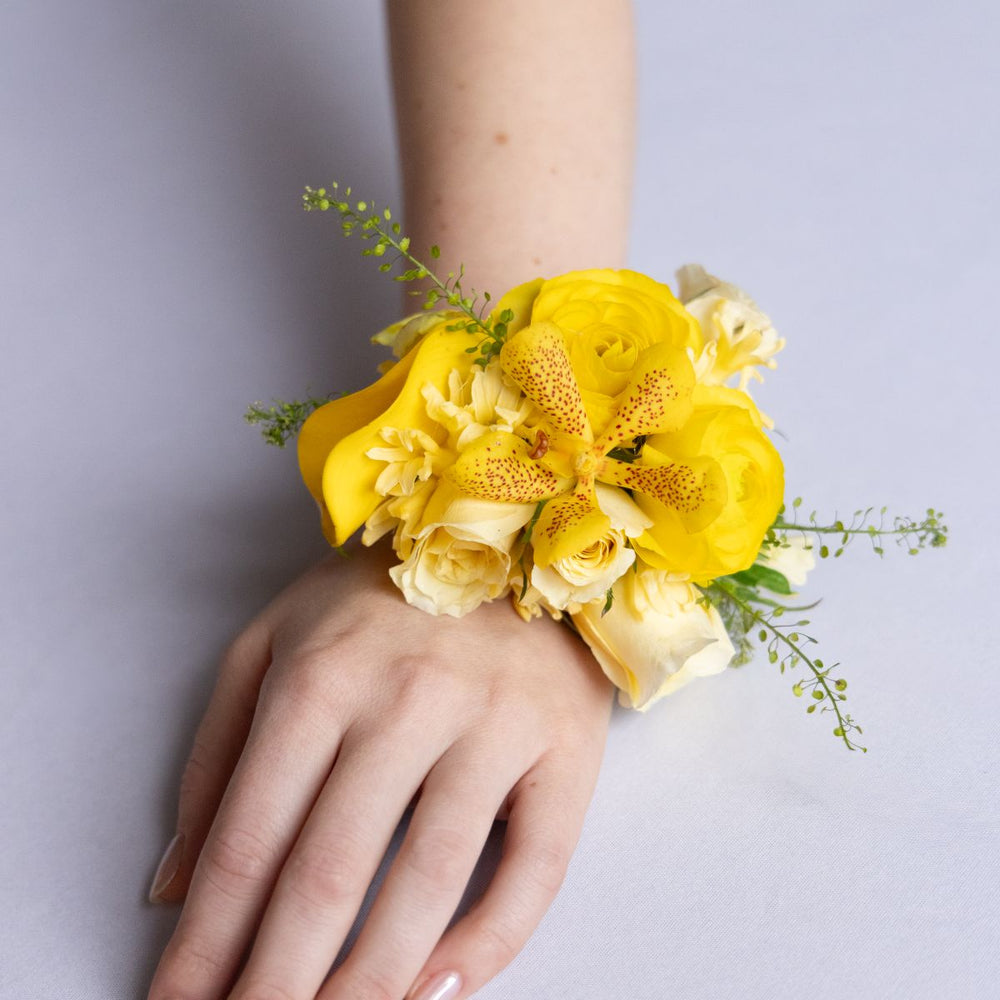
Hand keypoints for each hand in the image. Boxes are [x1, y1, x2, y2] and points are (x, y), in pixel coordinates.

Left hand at [147, 541, 613, 999]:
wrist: (516, 538)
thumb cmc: (383, 594)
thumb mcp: (275, 638)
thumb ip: (216, 752)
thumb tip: (171, 885)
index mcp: (322, 673)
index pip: (250, 838)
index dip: (206, 941)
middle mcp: (408, 700)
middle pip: (329, 874)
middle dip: (274, 982)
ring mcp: (495, 724)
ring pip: (427, 882)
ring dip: (368, 984)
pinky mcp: (565, 748)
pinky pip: (535, 867)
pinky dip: (488, 944)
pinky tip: (437, 990)